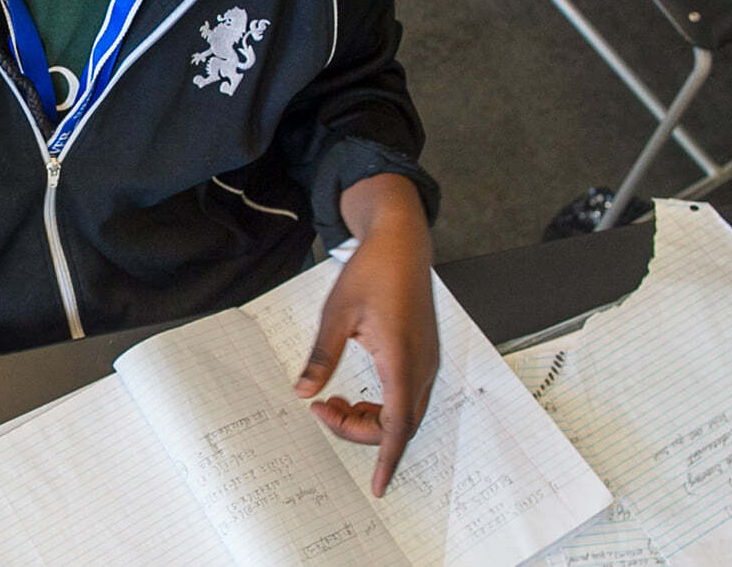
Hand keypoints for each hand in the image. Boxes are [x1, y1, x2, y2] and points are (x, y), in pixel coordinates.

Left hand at [293, 175, 437, 497]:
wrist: (402, 244)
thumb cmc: (371, 272)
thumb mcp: (336, 313)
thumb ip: (321, 357)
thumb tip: (304, 392)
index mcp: (400, 358)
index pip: (396, 425)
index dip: (386, 460)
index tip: (376, 486)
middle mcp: (421, 366)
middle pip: (399, 425)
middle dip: (361, 431)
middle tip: (323, 410)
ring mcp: (427, 361)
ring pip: (405, 413)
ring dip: (372, 419)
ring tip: (335, 400)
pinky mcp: (424, 355)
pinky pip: (407, 396)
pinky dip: (383, 405)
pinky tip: (356, 391)